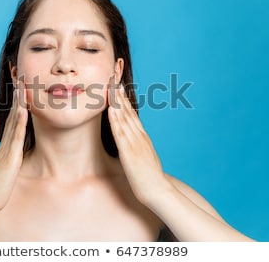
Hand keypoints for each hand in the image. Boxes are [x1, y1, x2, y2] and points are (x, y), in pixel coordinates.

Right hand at [0, 80, 27, 212]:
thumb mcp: (8, 165)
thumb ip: (13, 154)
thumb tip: (18, 149)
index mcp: (8, 142)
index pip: (14, 116)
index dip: (18, 100)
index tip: (22, 84)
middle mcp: (7, 140)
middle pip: (13, 112)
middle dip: (17, 93)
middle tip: (20, 75)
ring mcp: (8, 147)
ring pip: (14, 119)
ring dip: (19, 102)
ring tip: (23, 85)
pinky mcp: (11, 155)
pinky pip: (16, 135)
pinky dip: (20, 121)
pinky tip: (24, 109)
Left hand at [107, 76, 170, 204]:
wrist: (158, 190)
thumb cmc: (149, 176)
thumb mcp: (143, 156)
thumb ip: (136, 146)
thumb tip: (127, 141)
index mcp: (141, 136)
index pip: (131, 112)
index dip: (123, 98)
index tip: (116, 84)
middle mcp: (139, 135)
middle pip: (127, 110)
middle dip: (119, 93)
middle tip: (112, 77)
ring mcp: (135, 143)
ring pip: (124, 118)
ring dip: (116, 101)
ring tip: (110, 86)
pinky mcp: (129, 152)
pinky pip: (121, 133)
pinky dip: (116, 120)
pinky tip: (111, 109)